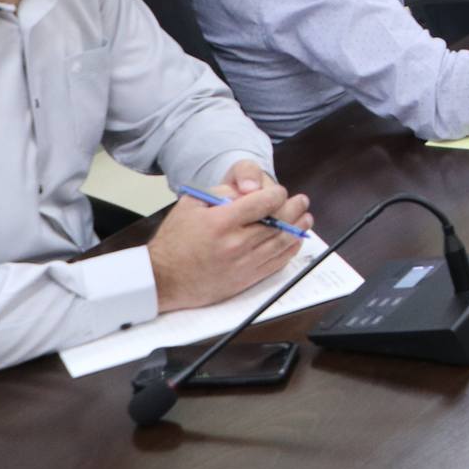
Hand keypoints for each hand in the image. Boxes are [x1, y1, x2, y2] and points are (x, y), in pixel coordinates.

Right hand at [147, 166, 311, 312]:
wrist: (162, 279)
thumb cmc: (175, 240)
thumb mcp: (191, 204)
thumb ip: (222, 191)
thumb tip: (251, 189)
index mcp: (221, 222)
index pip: (264, 202)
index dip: (277, 194)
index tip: (280, 192)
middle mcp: (236, 244)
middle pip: (278, 222)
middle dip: (294, 209)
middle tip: (302, 201)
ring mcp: (243, 264)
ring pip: (281, 243)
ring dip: (298, 229)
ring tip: (306, 218)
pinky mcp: (246, 280)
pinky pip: (276, 264)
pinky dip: (289, 250)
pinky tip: (294, 241)